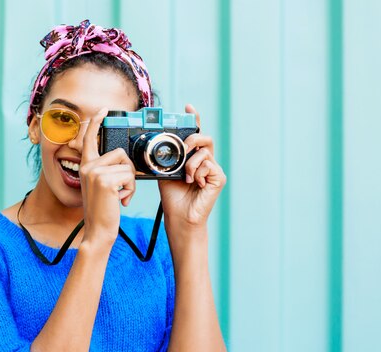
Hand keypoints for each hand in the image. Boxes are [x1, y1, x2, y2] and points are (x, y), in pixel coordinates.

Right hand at [79, 108, 136, 245]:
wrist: (98, 231)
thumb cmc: (103, 210)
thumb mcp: (101, 186)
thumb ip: (106, 170)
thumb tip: (123, 159)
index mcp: (85, 166)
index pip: (90, 138)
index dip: (96, 122)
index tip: (103, 109)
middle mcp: (87, 166)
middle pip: (119, 153)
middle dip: (128, 171)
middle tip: (121, 190)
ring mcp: (95, 172)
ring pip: (127, 165)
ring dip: (130, 182)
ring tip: (120, 196)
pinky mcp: (105, 181)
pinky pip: (129, 177)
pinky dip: (131, 190)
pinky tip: (121, 200)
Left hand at [157, 104, 226, 229]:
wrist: (179, 216)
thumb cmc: (173, 196)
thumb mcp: (165, 172)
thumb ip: (167, 158)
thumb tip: (162, 144)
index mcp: (192, 157)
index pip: (195, 134)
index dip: (195, 118)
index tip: (188, 106)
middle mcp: (205, 161)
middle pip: (204, 138)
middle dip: (192, 139)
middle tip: (182, 149)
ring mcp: (213, 169)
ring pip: (204, 152)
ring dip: (190, 163)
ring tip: (185, 177)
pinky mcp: (219, 178)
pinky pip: (208, 165)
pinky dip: (197, 172)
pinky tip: (194, 183)